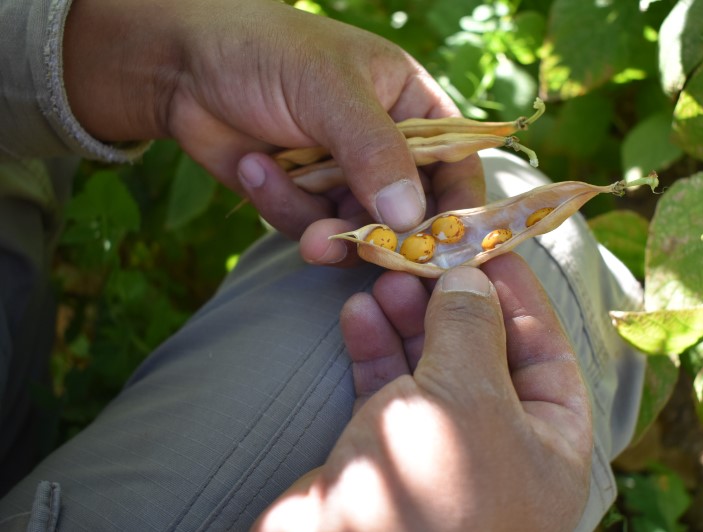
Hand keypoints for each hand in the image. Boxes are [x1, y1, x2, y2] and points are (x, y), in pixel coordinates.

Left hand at [63, 0, 483, 262]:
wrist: (183, 67)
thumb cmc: (267, 53)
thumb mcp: (328, 90)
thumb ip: (374, 152)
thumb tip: (410, 218)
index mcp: (412, 107)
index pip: (457, 165)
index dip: (459, 209)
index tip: (447, 247)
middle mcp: (387, 148)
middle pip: (411, 213)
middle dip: (381, 233)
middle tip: (357, 247)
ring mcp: (346, 177)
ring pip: (358, 231)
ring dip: (324, 228)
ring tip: (284, 197)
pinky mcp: (306, 201)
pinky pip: (312, 229)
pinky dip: (282, 207)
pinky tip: (253, 167)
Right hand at [252, 254, 592, 531]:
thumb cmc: (432, 494)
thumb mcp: (466, 396)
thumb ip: (471, 327)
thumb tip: (471, 276)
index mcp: (548, 445)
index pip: (544, 349)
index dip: (516, 294)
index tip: (483, 243)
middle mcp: (498, 447)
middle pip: (481, 352)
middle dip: (451, 300)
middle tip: (421, 253)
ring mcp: (438, 450)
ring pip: (427, 365)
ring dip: (406, 318)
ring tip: (384, 277)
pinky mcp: (384, 454)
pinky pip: (384, 388)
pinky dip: (372, 348)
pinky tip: (357, 314)